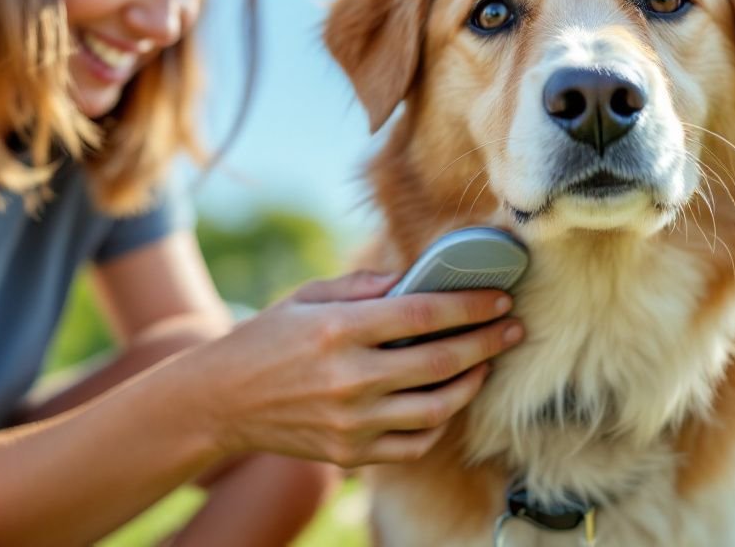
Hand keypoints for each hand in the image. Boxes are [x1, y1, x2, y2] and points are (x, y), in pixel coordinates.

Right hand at [189, 271, 523, 466]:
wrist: (220, 402)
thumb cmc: (266, 340)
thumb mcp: (305, 297)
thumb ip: (361, 287)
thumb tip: (414, 280)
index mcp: (338, 329)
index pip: (423, 314)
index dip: (469, 305)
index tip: (499, 297)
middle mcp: (349, 377)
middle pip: (441, 360)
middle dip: (487, 342)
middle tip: (514, 328)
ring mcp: (352, 421)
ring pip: (437, 407)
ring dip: (472, 384)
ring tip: (485, 365)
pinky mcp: (351, 453)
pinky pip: (415, 443)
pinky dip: (439, 422)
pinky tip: (447, 400)